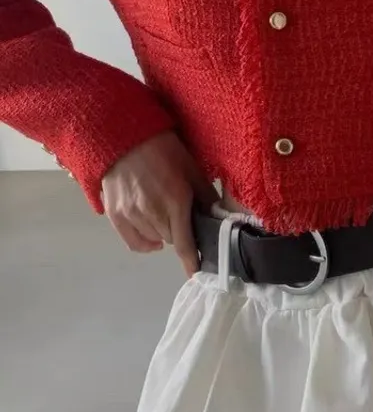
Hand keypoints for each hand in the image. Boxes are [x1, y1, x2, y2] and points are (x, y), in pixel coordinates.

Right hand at [101, 132, 217, 276]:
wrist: (124, 137)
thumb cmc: (164, 150)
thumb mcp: (192, 169)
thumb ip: (206, 196)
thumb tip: (218, 217)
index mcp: (175, 201)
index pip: (185, 244)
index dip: (192, 262)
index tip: (198, 275)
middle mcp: (152, 213)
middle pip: (171, 240)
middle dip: (180, 232)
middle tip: (182, 216)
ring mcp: (131, 215)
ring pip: (154, 240)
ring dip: (163, 233)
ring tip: (164, 215)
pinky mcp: (115, 215)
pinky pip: (133, 242)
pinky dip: (145, 243)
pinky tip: (152, 235)